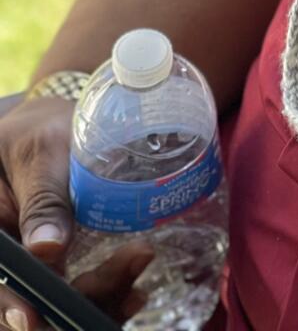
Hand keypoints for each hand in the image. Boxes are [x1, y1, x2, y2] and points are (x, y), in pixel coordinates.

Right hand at [0, 91, 151, 328]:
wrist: (53, 130)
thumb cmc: (38, 134)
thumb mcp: (39, 153)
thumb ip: (42, 197)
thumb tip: (47, 248)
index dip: (12, 310)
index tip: (37, 318)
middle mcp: (6, 265)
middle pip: (27, 309)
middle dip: (75, 303)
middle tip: (129, 264)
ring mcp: (32, 274)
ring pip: (58, 311)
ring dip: (99, 302)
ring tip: (139, 268)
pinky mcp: (59, 274)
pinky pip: (78, 301)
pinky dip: (106, 300)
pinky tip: (134, 291)